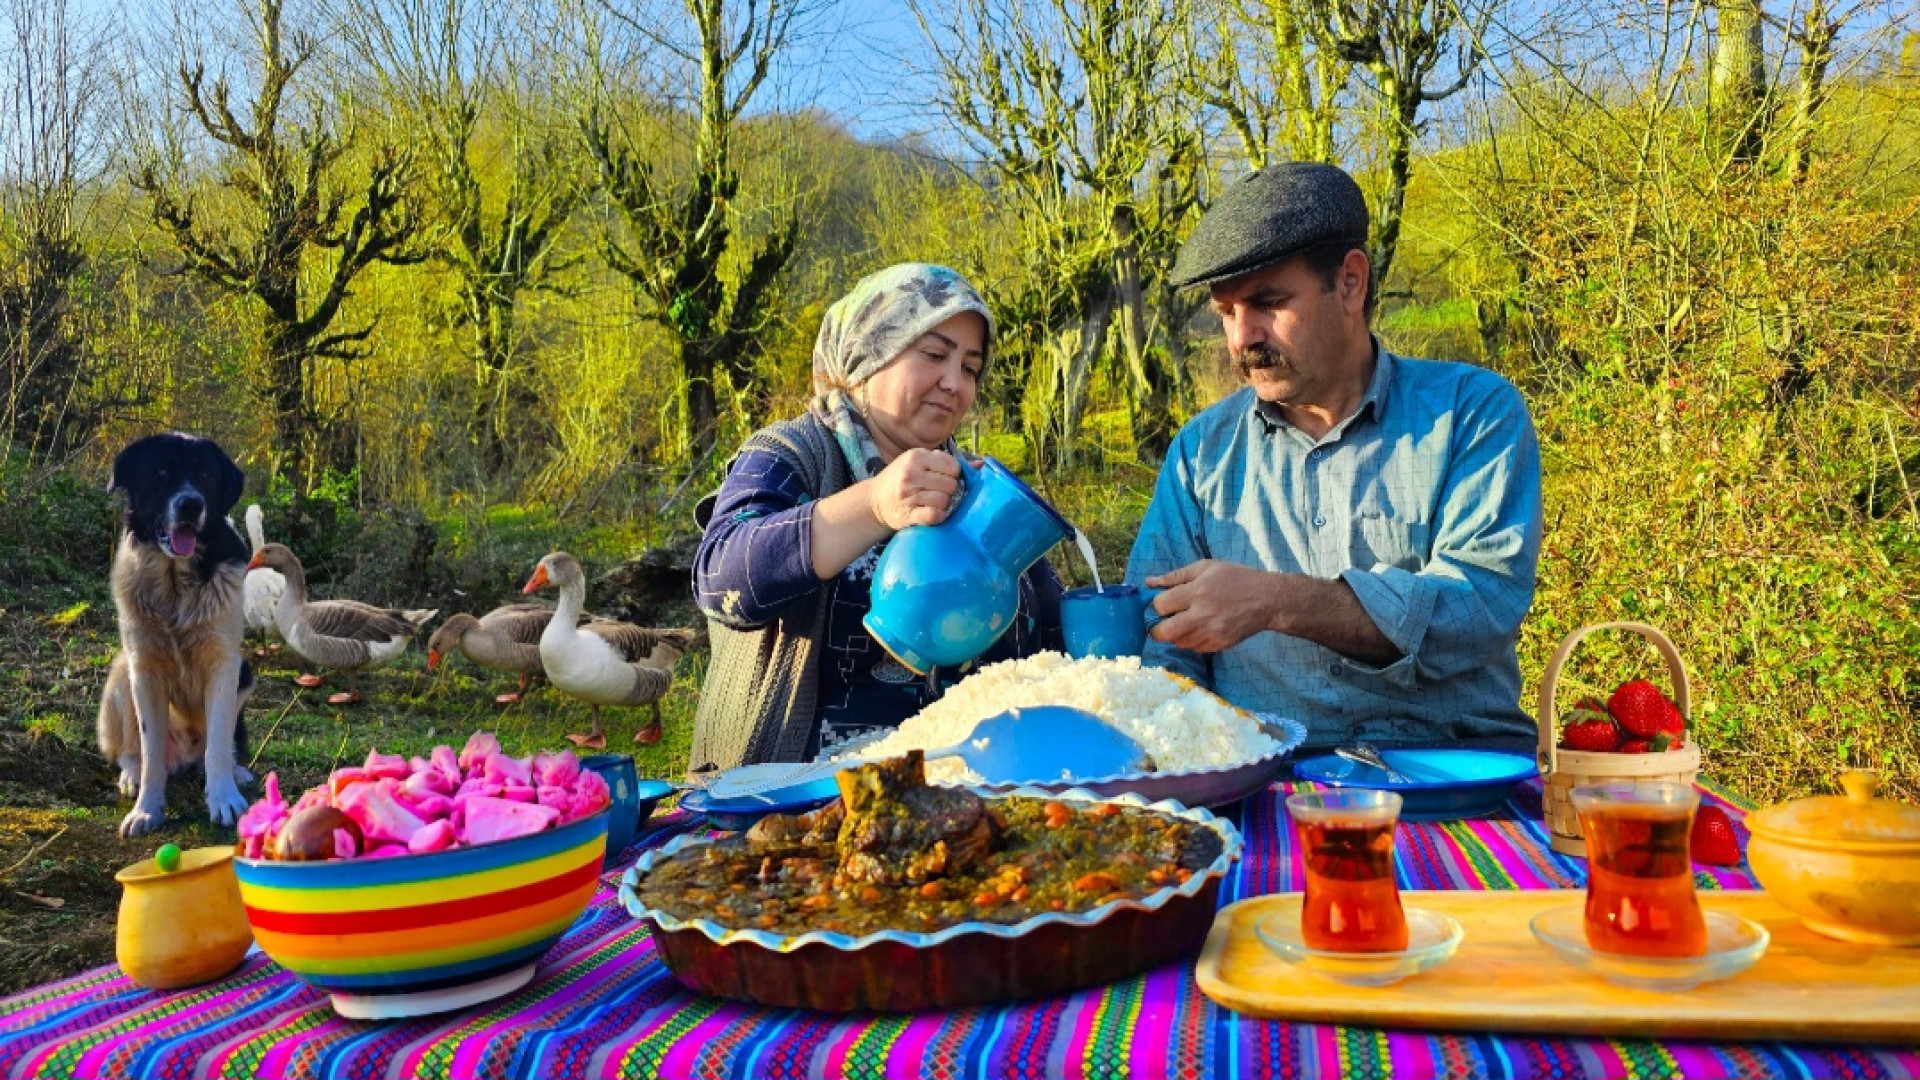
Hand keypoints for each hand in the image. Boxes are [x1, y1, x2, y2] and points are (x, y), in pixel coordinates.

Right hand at [868, 448, 962, 530]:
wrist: (874, 501)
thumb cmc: (902, 479)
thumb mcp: (919, 462)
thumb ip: (947, 462)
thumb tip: (981, 465)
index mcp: (916, 456)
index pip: (953, 466)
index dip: (953, 474)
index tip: (944, 478)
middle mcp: (911, 473)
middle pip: (951, 484)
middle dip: (949, 490)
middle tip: (938, 492)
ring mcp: (908, 495)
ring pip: (944, 500)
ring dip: (943, 504)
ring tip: (932, 502)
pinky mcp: (907, 514)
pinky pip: (935, 515)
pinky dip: (938, 516)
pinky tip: (933, 514)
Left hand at [1145, 560, 1280, 653]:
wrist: (1267, 600)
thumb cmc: (1236, 578)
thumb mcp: (1206, 567)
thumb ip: (1176, 576)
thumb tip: (1149, 582)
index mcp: (1198, 591)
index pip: (1161, 605)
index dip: (1155, 605)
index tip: (1160, 604)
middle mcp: (1203, 615)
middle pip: (1164, 632)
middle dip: (1156, 629)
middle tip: (1160, 623)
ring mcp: (1212, 633)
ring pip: (1179, 642)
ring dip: (1175, 634)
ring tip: (1184, 622)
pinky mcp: (1219, 645)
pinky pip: (1195, 648)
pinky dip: (1191, 640)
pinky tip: (1199, 628)